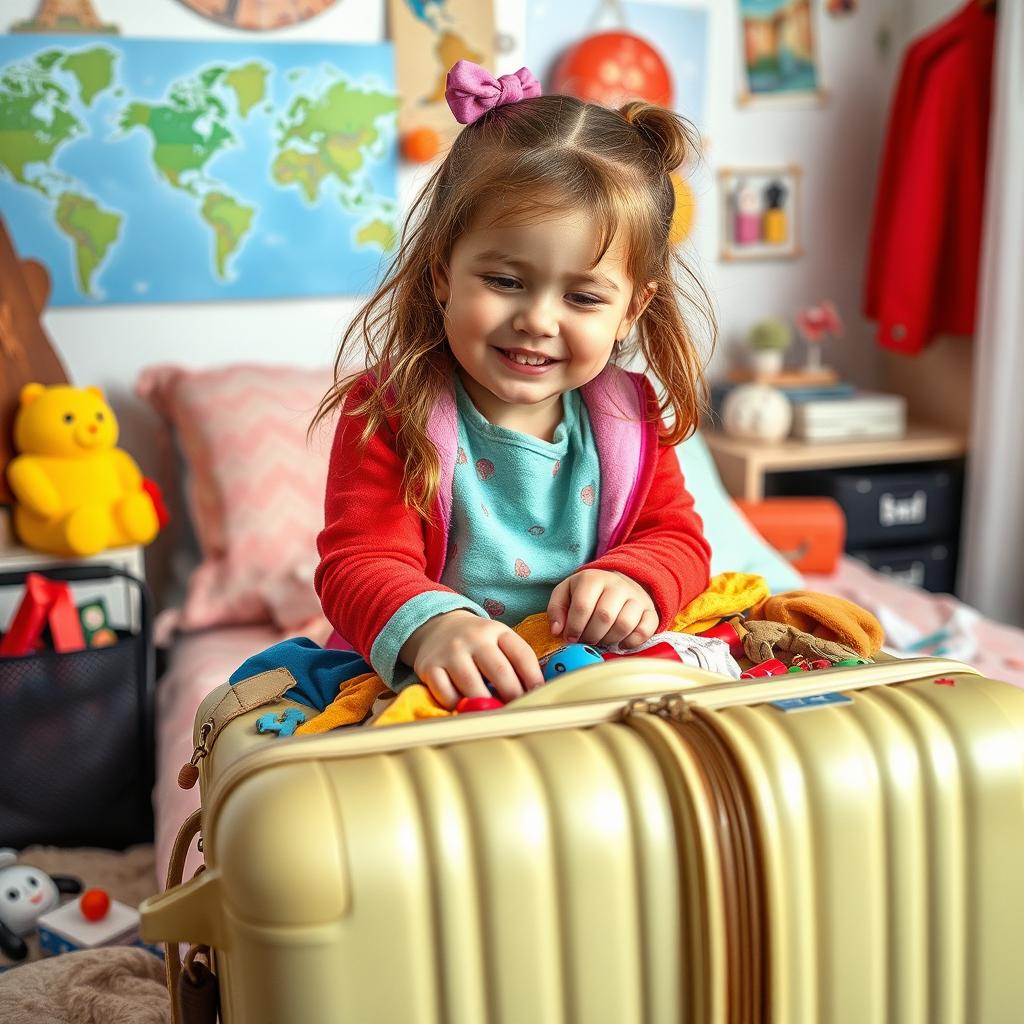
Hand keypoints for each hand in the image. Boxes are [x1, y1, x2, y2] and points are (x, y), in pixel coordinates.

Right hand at [399, 610, 543, 708]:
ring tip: (495, 715)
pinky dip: (458, 706)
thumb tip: (538, 693)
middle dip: (513, 696)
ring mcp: (450, 652)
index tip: (540, 697)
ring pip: (472, 687)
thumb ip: (517, 662)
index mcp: (497, 631)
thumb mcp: (499, 641)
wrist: (437, 626)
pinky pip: (446, 695)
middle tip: (519, 711)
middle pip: (500, 672)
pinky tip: (465, 708)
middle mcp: (474, 638)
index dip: (534, 679)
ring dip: (487, 706)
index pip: (522, 655)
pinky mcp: (429, 667)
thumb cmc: (477, 642)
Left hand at [547, 569, 658, 648]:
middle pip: (604, 617)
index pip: (582, 606)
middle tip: (586, 640)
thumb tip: (557, 631)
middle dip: (591, 635)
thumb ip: (556, 609)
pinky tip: (620, 643)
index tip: (570, 638)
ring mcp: (636, 597)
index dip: (574, 627)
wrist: (620, 582)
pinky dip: (631, 642)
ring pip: (624, 625)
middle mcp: (617, 585)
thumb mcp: (566, 592)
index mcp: (593, 578)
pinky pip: (644, 631)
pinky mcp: (650, 611)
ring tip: (601, 640)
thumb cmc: (588, 592)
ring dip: (609, 640)